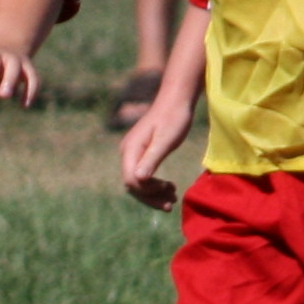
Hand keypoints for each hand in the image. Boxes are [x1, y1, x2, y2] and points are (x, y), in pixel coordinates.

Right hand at [118, 78, 193, 210]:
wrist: (176, 99)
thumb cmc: (174, 117)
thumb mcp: (166, 140)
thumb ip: (151, 159)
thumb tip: (138, 180)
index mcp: (131, 149)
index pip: (131, 180)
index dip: (148, 191)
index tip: (167, 189)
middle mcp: (127, 152)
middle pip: (132, 185)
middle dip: (150, 197)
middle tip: (171, 204)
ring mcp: (132, 153)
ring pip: (137, 182)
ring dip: (153, 193)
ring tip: (173, 197)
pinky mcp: (140, 153)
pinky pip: (142, 175)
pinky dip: (154, 185)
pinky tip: (168, 187)